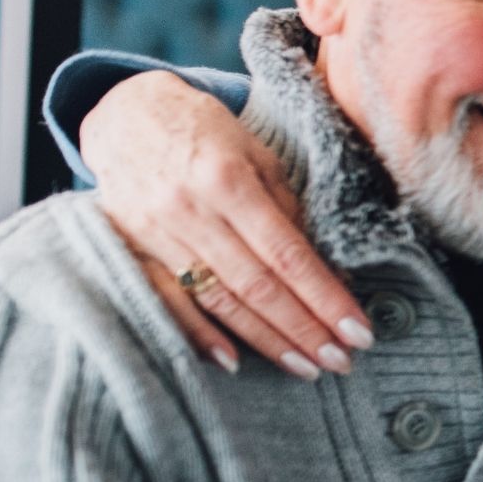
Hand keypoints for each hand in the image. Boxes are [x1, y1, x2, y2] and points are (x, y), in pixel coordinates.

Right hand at [82, 70, 369, 378]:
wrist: (124, 113)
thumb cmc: (205, 132)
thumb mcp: (256, 154)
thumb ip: (286, 210)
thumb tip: (327, 271)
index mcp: (228, 180)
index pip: (288, 254)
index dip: (325, 297)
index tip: (358, 331)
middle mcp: (190, 210)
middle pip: (257, 285)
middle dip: (304, 329)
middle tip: (342, 362)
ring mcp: (155, 233)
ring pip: (218, 300)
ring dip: (265, 340)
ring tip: (306, 367)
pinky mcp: (129, 249)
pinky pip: (165, 300)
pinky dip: (196, 334)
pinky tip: (230, 362)